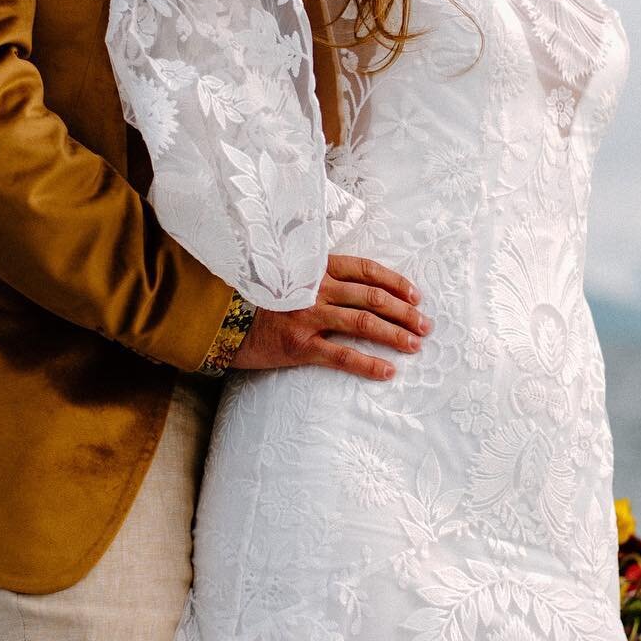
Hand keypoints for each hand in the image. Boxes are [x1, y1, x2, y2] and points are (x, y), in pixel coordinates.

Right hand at [229, 254, 431, 382]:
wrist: (215, 317)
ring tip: (415, 345)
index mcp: (315, 268)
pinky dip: (368, 364)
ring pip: (363, 324)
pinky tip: (387, 372)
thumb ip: (312, 273)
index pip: (365, 269)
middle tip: (425, 325)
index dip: (394, 281)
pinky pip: (341, 356)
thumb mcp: (283, 274)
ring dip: (395, 335)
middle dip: (404, 312)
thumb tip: (344, 281)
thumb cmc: (252, 296)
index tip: (415, 295)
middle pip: (372, 297)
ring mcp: (309, 317)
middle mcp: (316, 289)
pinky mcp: (300, 346)